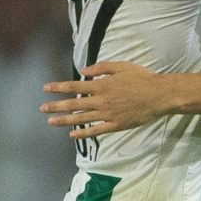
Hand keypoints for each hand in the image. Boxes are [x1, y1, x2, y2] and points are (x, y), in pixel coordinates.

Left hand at [41, 61, 167, 138]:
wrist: (159, 95)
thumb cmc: (142, 78)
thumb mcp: (122, 66)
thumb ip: (101, 68)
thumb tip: (83, 71)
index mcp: (102, 85)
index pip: (75, 86)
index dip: (59, 87)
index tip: (46, 88)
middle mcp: (101, 100)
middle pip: (74, 104)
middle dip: (56, 106)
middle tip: (42, 108)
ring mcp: (107, 114)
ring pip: (81, 119)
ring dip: (64, 120)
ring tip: (51, 121)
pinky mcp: (115, 125)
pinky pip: (96, 130)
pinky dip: (83, 133)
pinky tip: (72, 134)